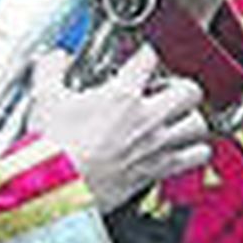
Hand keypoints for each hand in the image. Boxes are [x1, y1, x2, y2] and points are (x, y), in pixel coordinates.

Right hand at [27, 44, 210, 213]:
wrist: (57, 188)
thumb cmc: (53, 146)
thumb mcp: (44, 97)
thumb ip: (51, 69)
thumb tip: (56, 58)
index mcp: (121, 95)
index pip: (148, 59)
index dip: (146, 53)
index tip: (144, 56)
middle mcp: (146, 118)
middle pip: (189, 91)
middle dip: (182, 87)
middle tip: (170, 89)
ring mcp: (155, 146)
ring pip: (198, 126)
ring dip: (192, 120)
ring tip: (182, 119)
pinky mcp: (157, 171)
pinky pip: (194, 159)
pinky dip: (194, 153)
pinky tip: (185, 150)